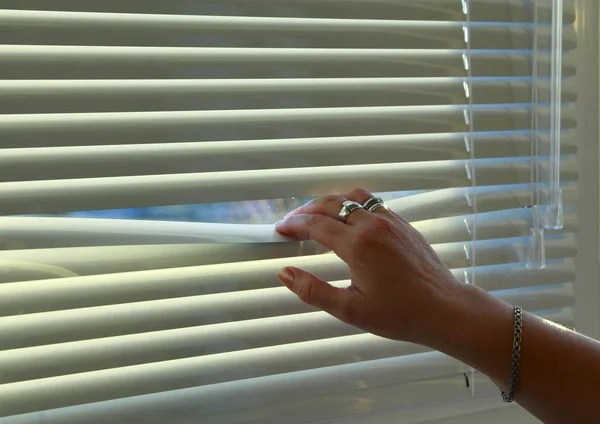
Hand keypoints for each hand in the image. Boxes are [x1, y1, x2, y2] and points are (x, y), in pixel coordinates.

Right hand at [275, 188, 464, 344]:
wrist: (444, 309)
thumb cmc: (401, 314)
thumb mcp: (350, 310)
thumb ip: (313, 291)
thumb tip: (285, 274)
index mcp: (358, 245)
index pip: (316, 225)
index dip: (294, 225)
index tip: (280, 230)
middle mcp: (374, 225)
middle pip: (331, 204)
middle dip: (307, 210)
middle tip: (291, 222)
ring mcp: (391, 221)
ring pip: (353, 196)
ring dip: (330, 201)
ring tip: (315, 214)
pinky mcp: (403, 224)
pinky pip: (372, 203)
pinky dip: (352, 203)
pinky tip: (347, 218)